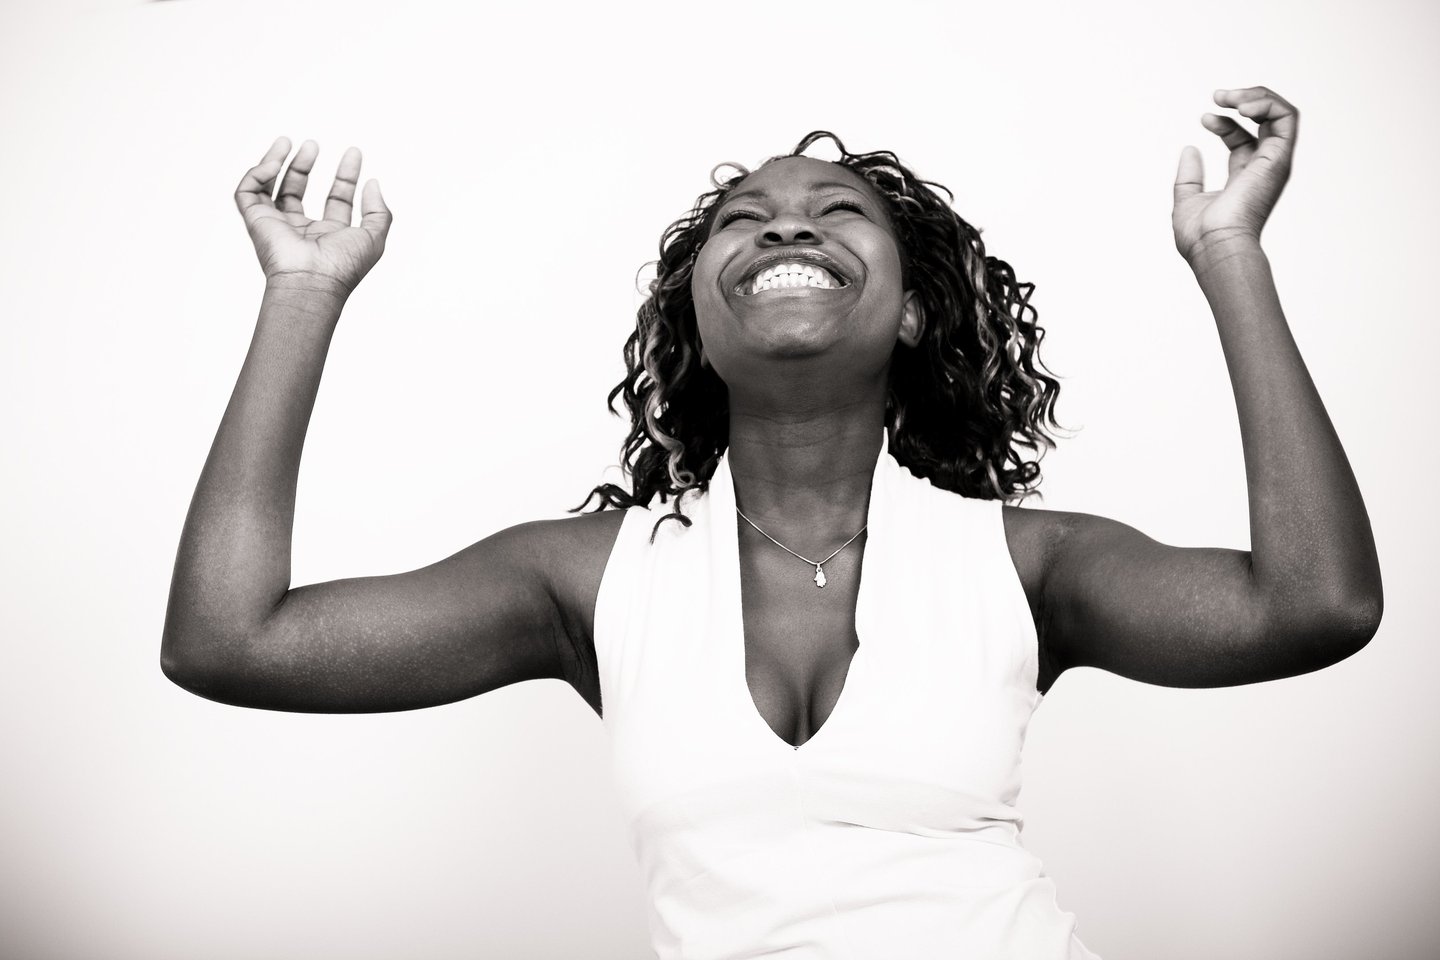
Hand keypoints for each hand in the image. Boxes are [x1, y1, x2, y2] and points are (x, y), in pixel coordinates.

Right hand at [234, 137, 393, 296]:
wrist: (313, 281)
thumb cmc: (343, 266)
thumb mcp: (374, 236)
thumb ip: (378, 211)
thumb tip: (373, 183)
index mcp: (330, 235)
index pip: (337, 199)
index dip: (345, 175)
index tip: (354, 152)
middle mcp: (302, 230)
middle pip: (300, 190)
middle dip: (306, 165)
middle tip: (314, 143)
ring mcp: (277, 225)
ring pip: (270, 187)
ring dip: (277, 162)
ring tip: (287, 141)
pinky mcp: (255, 220)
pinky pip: (248, 191)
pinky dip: (258, 172)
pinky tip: (275, 162)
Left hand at [1172, 87, 1297, 263]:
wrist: (1215, 247)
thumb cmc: (1201, 237)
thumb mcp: (1187, 200)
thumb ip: (1189, 176)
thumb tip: (1189, 149)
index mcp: (1245, 178)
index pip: (1243, 139)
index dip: (1225, 122)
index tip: (1204, 118)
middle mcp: (1263, 169)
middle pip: (1266, 121)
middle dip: (1245, 99)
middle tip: (1218, 95)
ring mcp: (1273, 163)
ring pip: (1281, 114)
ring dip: (1256, 96)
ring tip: (1229, 96)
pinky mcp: (1278, 158)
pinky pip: (1287, 117)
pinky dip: (1267, 103)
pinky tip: (1241, 105)